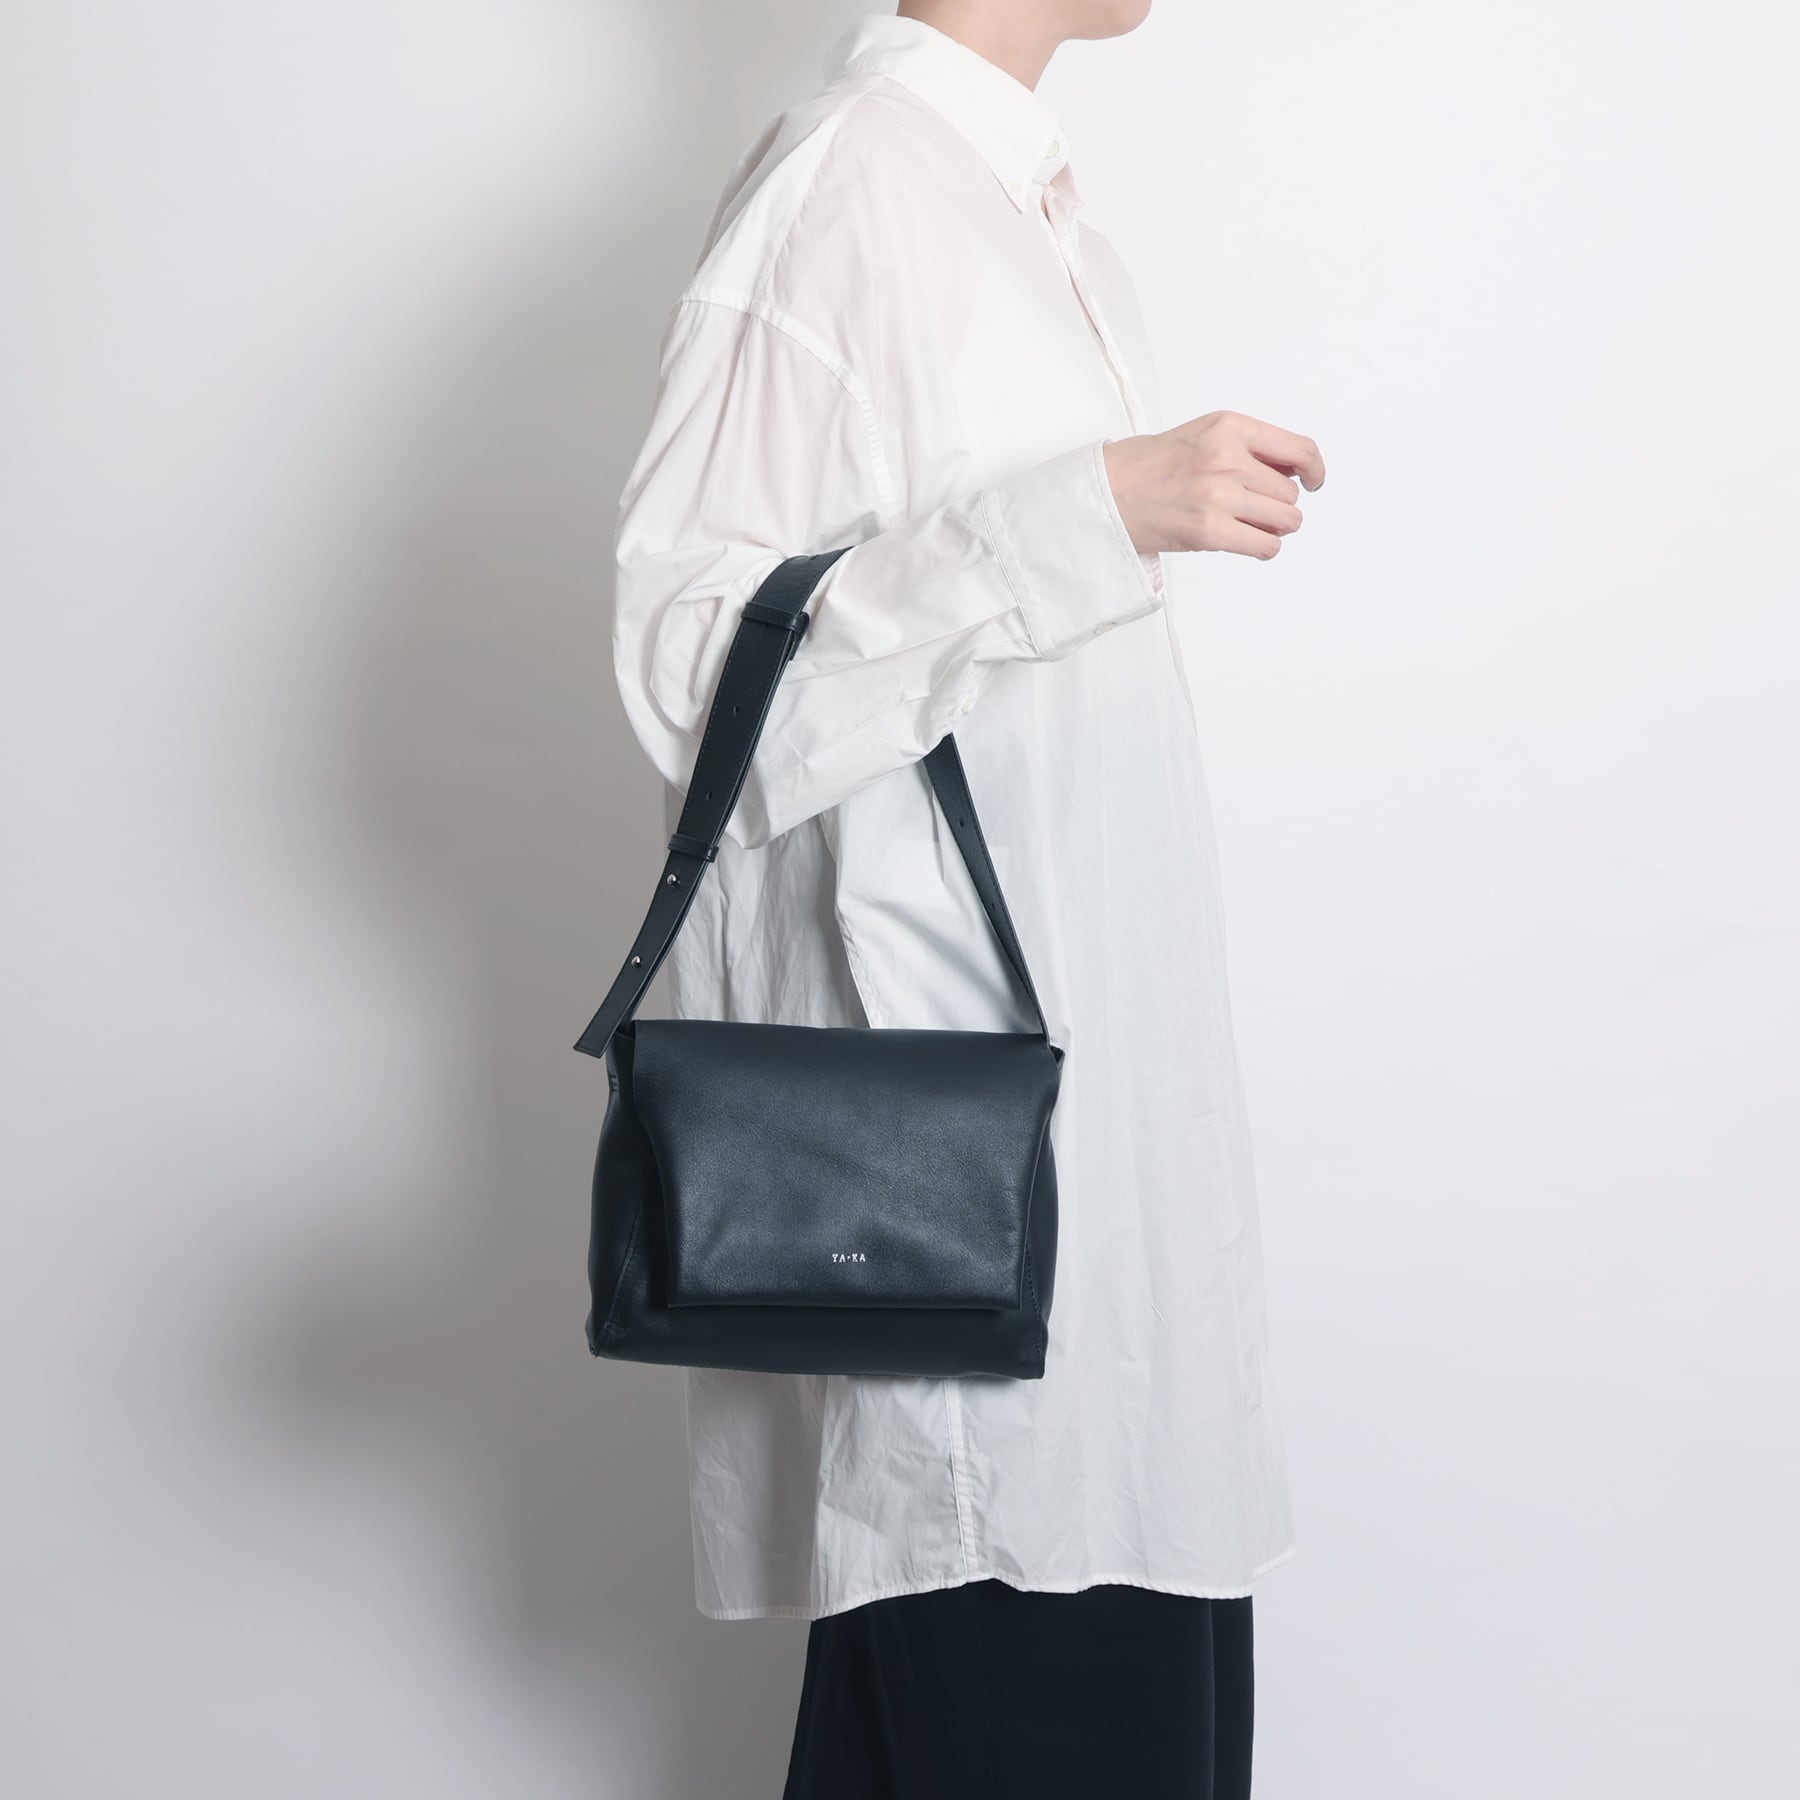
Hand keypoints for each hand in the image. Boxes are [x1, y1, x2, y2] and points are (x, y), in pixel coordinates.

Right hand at [1103, 412, 1325, 558]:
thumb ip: (1246, 446)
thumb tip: (1293, 470)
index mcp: (1229, 427)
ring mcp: (1219, 495)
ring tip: (1246, 525)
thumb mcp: (1202, 434)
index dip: (1314, 470)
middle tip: (1252, 509)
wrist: (1104, 493)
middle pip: (1290, 492)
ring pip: (1285, 519)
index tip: (1313, 481)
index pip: (1299, 449)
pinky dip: (1264, 548)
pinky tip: (1247, 542)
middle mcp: (1227, 457)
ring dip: (1273, 527)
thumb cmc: (1146, 467)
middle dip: (1277, 504)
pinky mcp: (1209, 531)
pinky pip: (1266, 545)